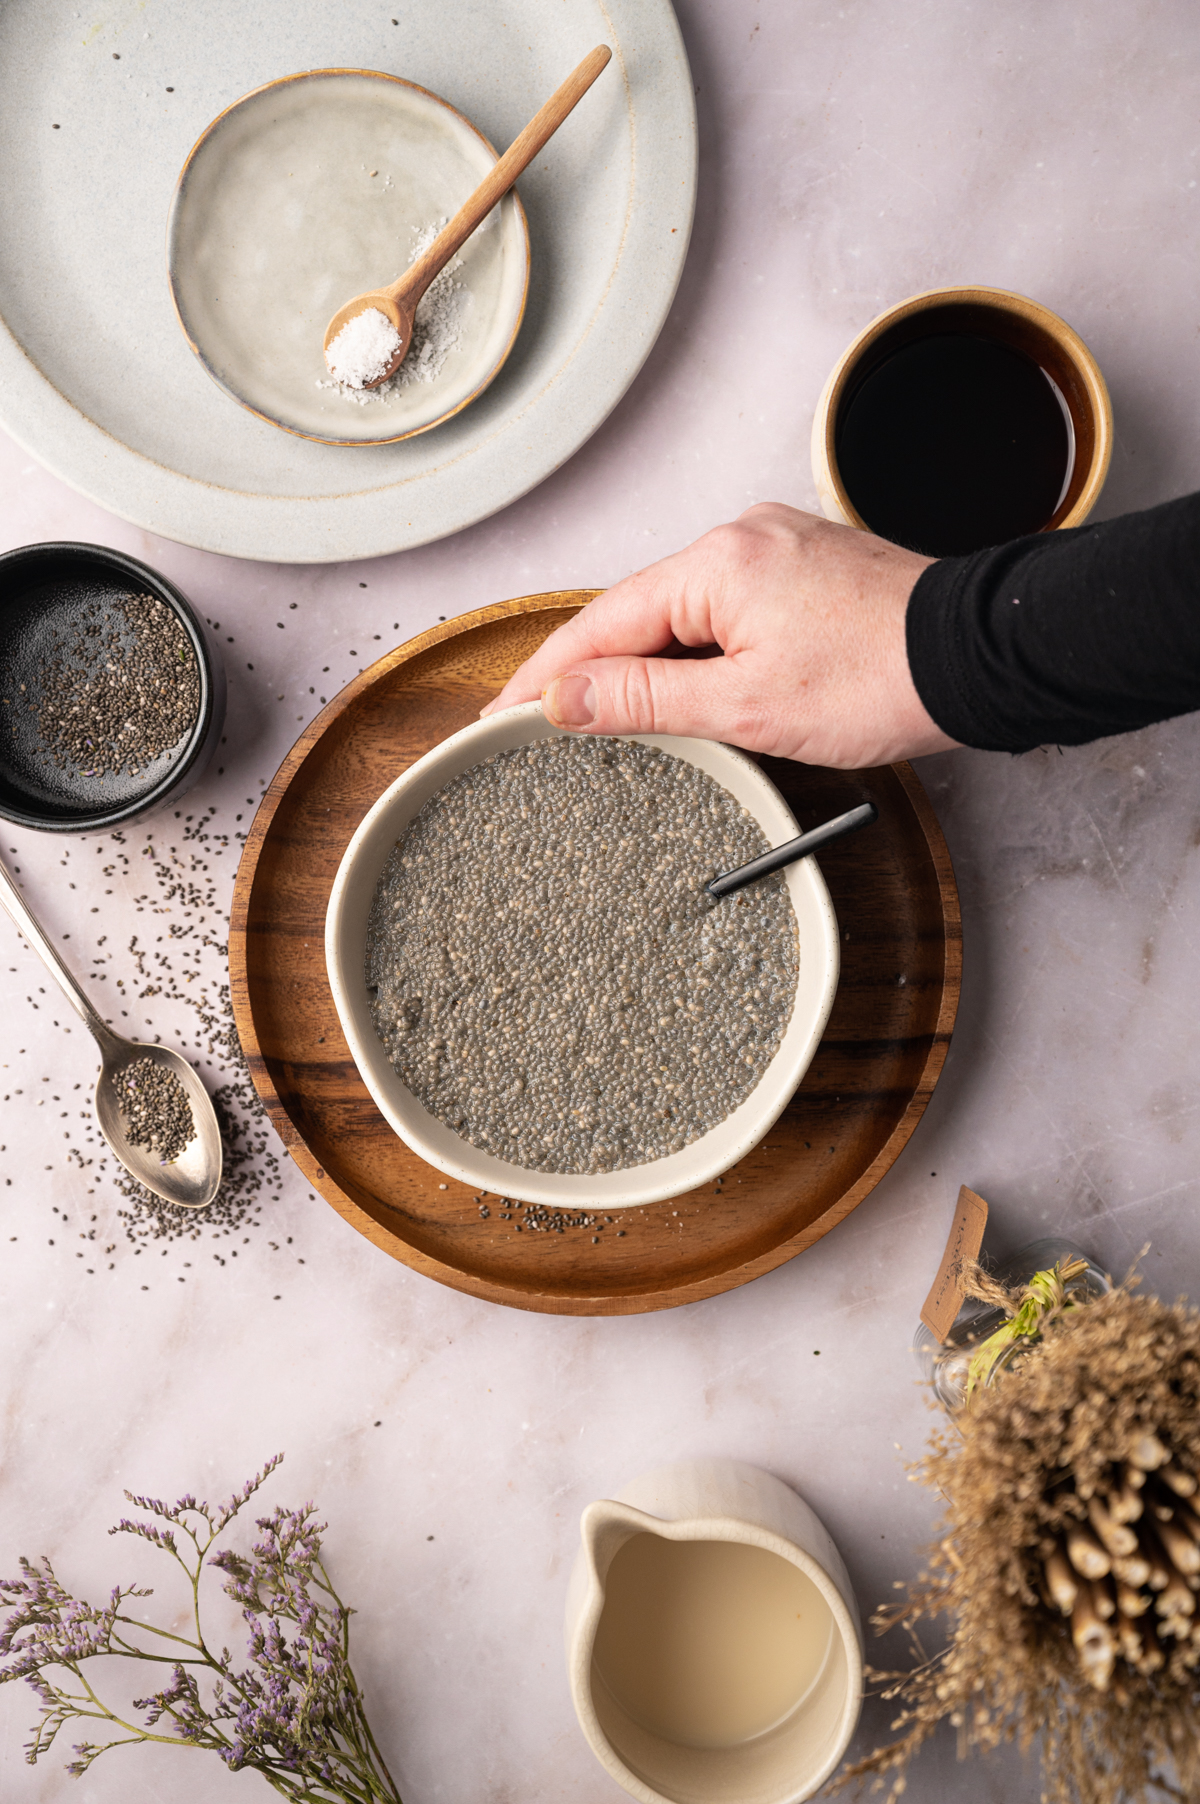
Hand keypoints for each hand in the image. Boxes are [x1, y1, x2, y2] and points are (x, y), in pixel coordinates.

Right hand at [483, 503, 958, 767]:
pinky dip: (695, 647)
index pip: (601, 622)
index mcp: (717, 564)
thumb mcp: (747, 706)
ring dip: (645, 660)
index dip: (547, 674)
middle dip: (591, 667)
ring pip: (684, 611)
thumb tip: (565, 697)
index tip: (502, 712)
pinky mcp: (808, 570)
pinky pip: (727, 607)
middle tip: (540, 721)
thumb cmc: (882, 680)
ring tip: (606, 716)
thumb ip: (646, 699)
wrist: (981, 659)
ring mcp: (779, 550)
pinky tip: (689, 685)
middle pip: (639, 611)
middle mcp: (743, 539)